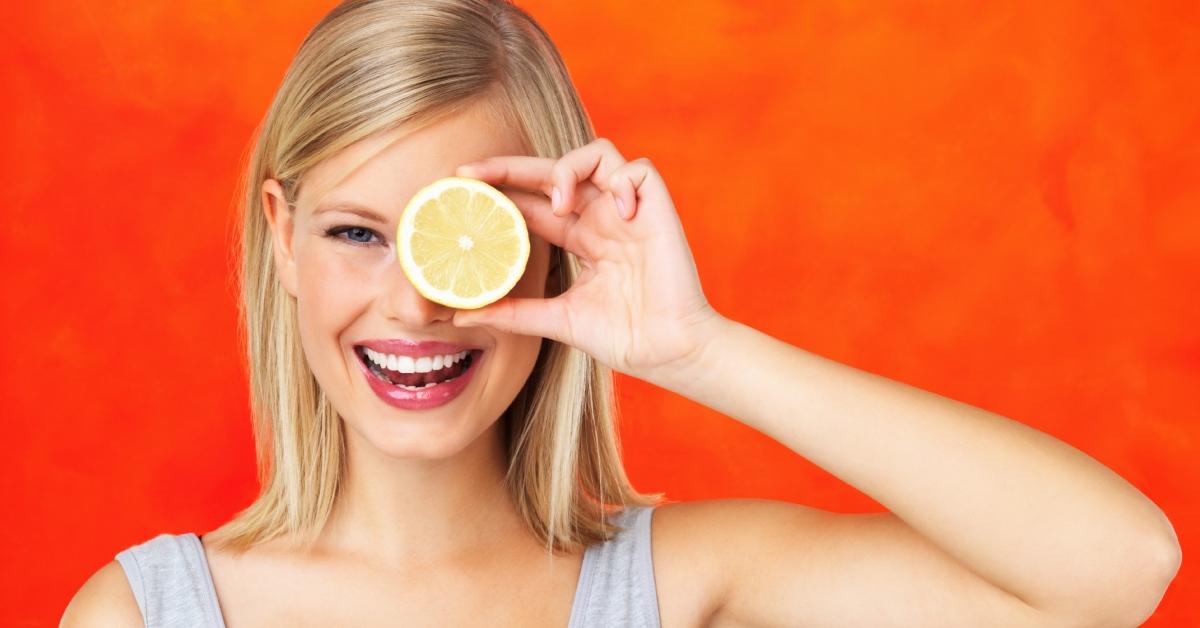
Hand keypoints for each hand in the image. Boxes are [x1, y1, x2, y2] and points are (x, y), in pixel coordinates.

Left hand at [451, 137, 724, 385]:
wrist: (669, 352)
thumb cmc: (625, 337)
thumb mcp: (557, 320)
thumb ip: (513, 312)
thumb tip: (459, 315)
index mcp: (580, 238)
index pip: (534, 202)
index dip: (500, 190)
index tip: (460, 189)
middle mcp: (601, 218)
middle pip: (552, 171)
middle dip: (510, 166)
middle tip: (471, 174)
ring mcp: (628, 210)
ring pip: (596, 154)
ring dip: (569, 169)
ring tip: (560, 205)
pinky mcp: (657, 209)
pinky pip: (638, 170)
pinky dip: (623, 182)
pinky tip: (620, 213)